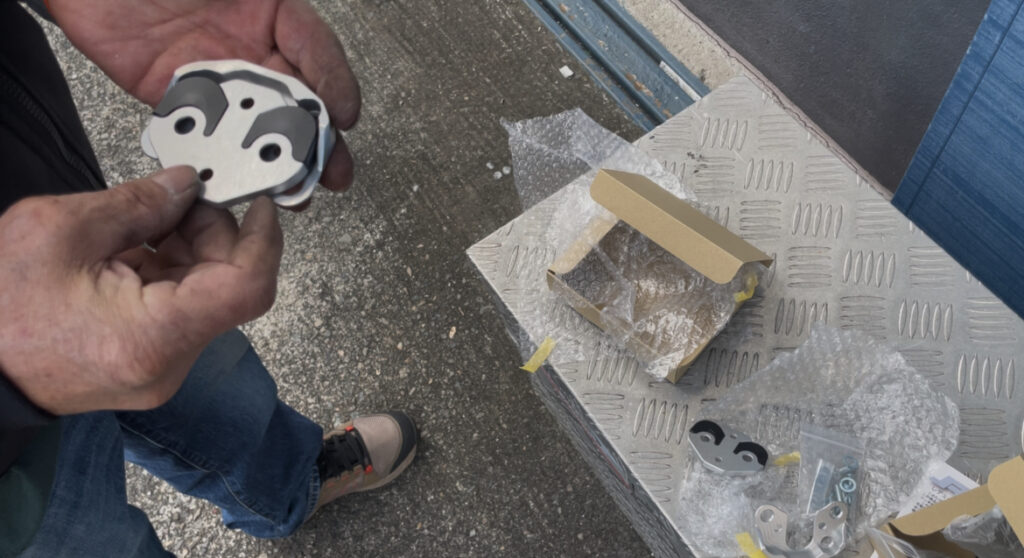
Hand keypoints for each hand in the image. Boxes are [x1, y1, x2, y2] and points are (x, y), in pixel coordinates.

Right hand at [0, 167, 282, 413]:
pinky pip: (178, 309)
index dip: (264, 239)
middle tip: (176, 197)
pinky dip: (166, 271)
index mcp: (153, 335)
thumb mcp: (59, 231)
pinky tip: (131, 248)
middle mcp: (167, 363)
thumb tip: (186, 185)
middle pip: (225, 286)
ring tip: (141, 221)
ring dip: (186, 249)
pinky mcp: (147, 363)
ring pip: (203, 295)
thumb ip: (137, 204)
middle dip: (211, 233)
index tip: (259, 202)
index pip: (247, 288)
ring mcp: (159, 368)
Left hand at [46, 0, 359, 192]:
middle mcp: (247, 47)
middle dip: (316, 141)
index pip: (315, 50)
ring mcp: (214, 77)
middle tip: (330, 171)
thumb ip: (274, 8)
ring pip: (255, 125)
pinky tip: (235, 179)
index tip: (344, 117)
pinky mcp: (179, 98)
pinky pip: (207, 134)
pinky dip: (222, 159)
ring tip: (290, 189)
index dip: (334, 84)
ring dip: (274, 160)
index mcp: (269, 11)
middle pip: (294, 100)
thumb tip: (312, 46)